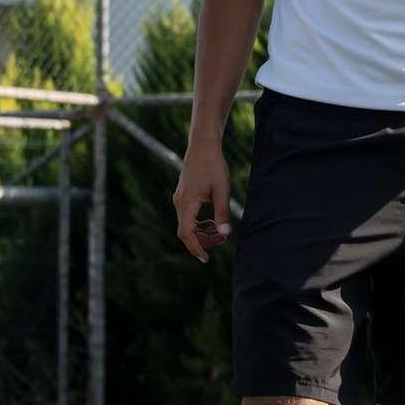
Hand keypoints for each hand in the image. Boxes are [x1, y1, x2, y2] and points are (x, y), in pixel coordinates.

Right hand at [173, 141, 236, 260]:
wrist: (203, 146)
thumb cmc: (214, 166)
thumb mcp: (222, 191)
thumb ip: (222, 214)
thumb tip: (225, 236)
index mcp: (187, 203)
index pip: (187, 233)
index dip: (196, 247)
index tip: (206, 258)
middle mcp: (179, 202)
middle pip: (183, 231)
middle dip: (197, 243)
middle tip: (211, 252)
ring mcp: (179, 198)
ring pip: (185, 223)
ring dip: (198, 233)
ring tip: (215, 236)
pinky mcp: (183, 194)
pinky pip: (186, 215)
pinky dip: (196, 223)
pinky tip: (210, 223)